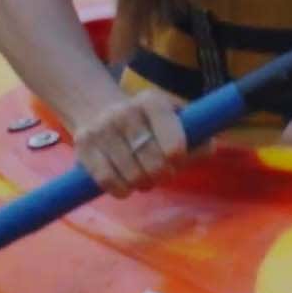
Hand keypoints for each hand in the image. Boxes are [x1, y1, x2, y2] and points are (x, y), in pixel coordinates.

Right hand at [69, 90, 189, 195]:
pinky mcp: (83, 146)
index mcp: (152, 102)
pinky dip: (120, 190)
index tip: (177, 161)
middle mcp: (125, 112)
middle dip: (161, 175)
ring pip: (131, 174)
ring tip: (143, 178)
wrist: (97, 109)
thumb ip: (196, 136)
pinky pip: (107, 180)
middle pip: (153, 162)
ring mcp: (101, 128)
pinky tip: (125, 186)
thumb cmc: (147, 122)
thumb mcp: (173, 119)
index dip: (178, 158)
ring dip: (141, 184)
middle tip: (161, 174)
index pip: (173, 141)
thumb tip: (208, 147)